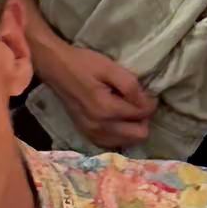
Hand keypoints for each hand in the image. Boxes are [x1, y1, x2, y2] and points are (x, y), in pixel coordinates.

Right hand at [39, 29, 158, 151]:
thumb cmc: (84, 64)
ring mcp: (91, 134)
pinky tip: (117, 120)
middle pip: (139, 135)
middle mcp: (99, 127)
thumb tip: (148, 104)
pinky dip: (119, 134)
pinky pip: (112, 143)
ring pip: (127, 142)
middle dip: (143, 118)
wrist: (56, 69)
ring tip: (126, 109)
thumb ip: (131, 87)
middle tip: (137, 102)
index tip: (146, 93)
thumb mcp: (110, 68)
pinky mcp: (87, 135)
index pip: (142, 115)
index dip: (149, 103)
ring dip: (132, 127)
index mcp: (106, 110)